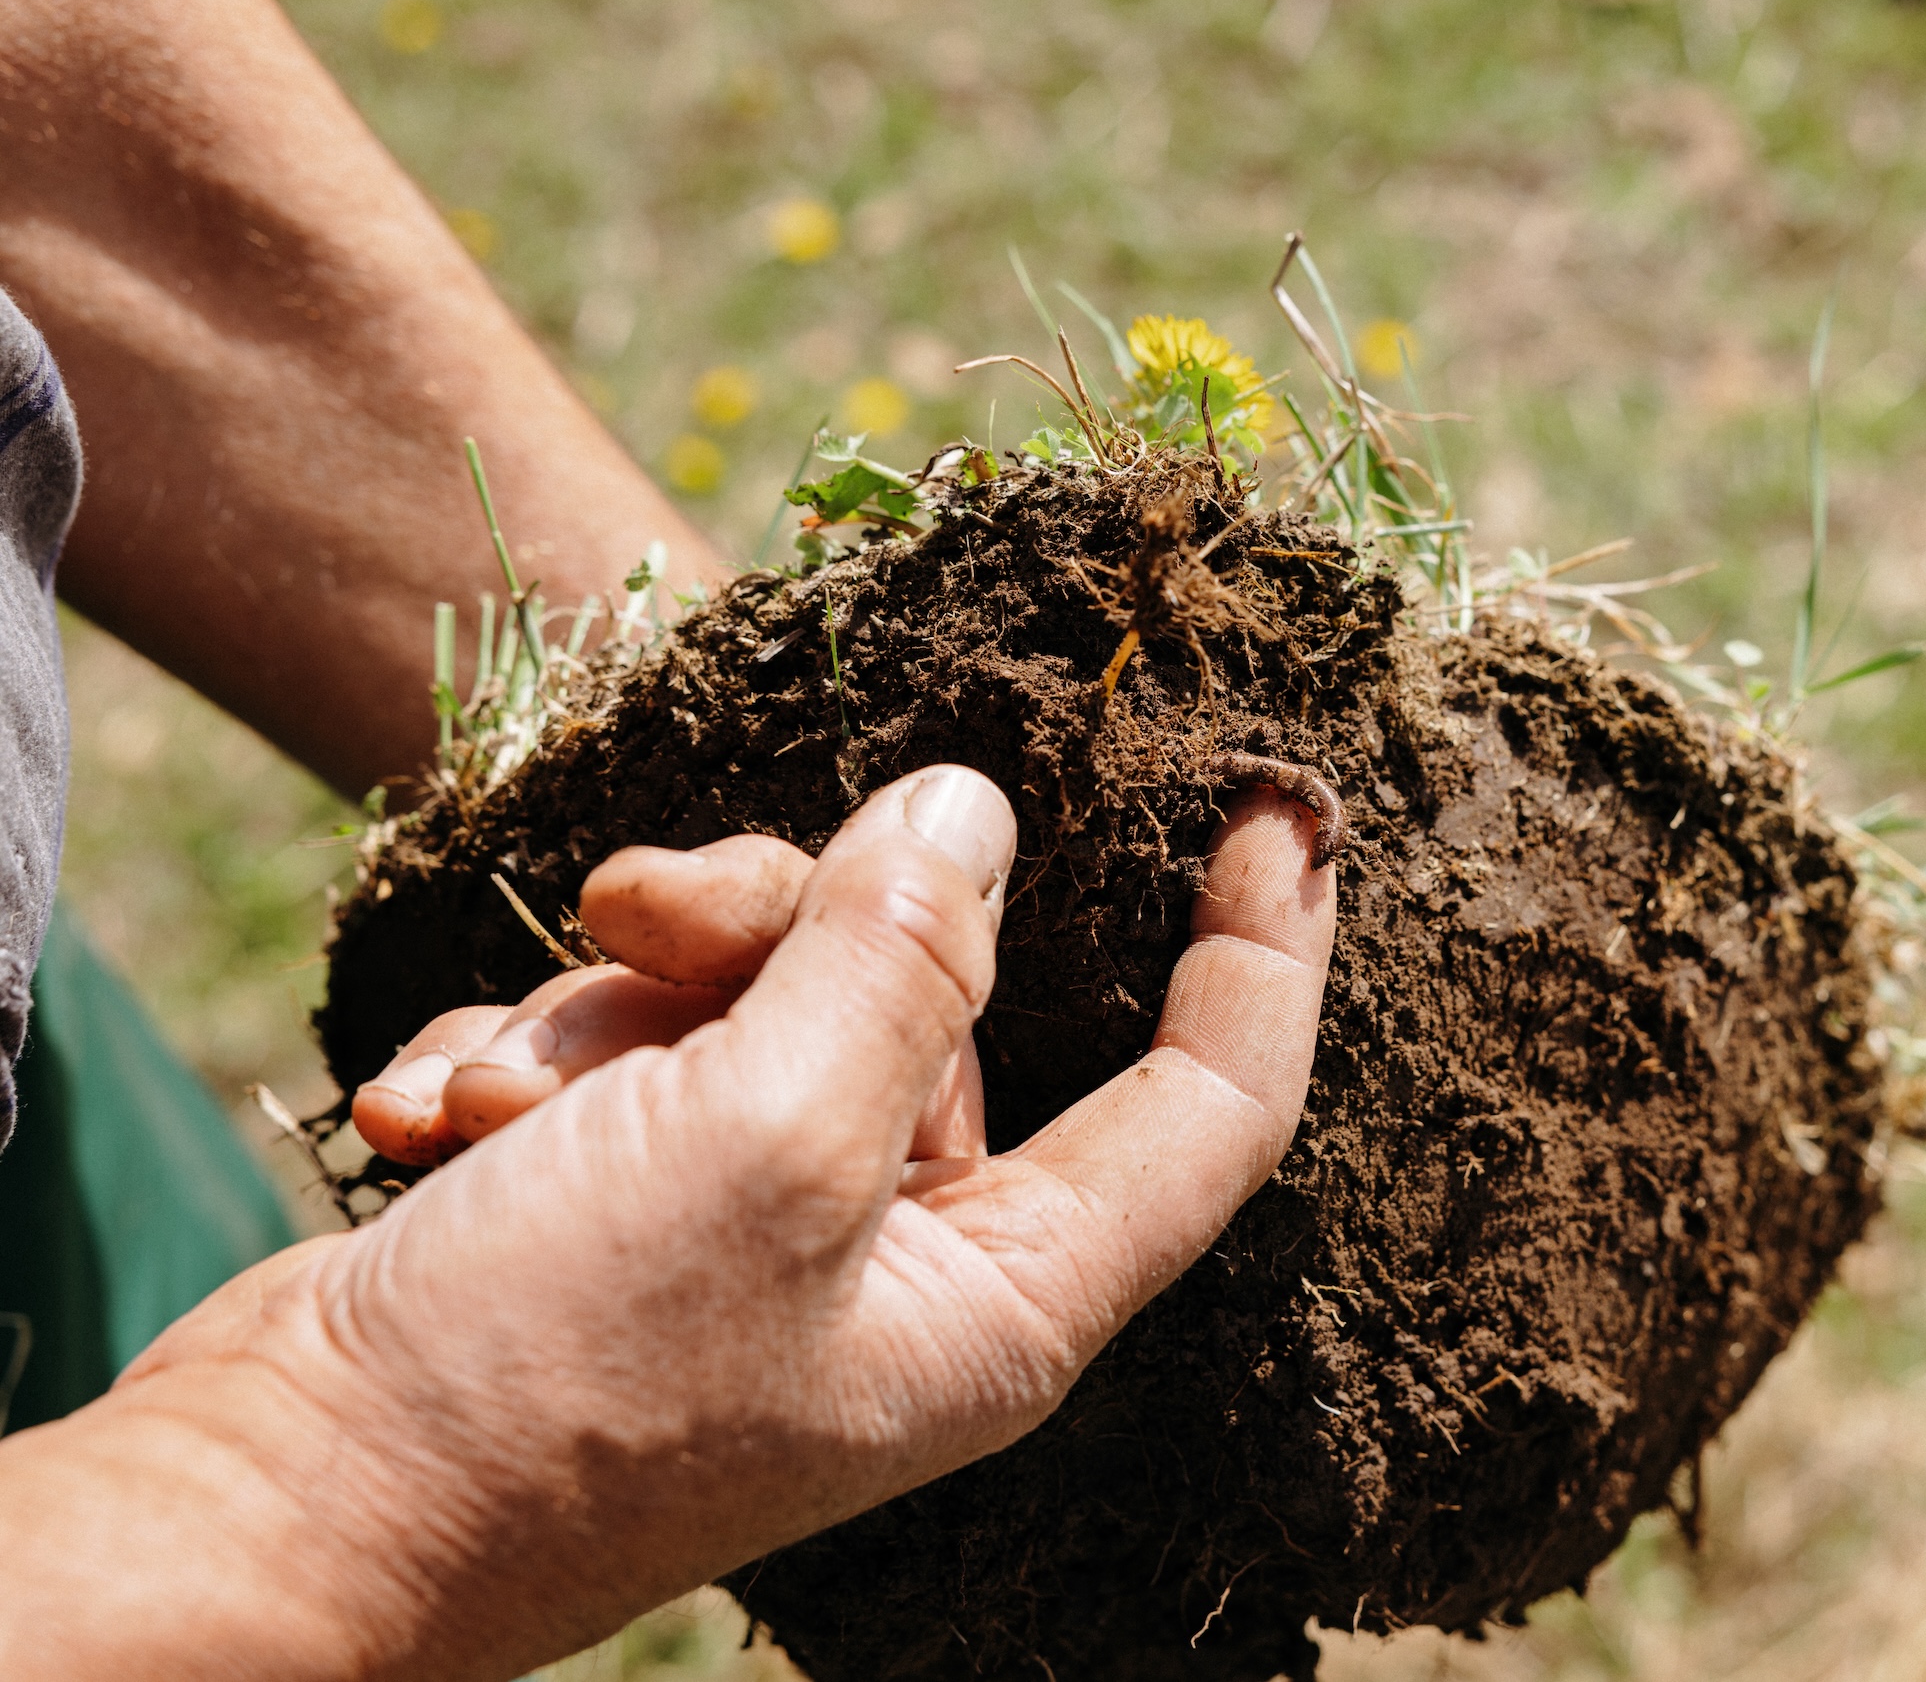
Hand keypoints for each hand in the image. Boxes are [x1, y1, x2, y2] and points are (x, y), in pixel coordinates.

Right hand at [0, 765, 1336, 1681]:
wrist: (270, 1502)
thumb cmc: (543, 1377)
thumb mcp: (761, 1138)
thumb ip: (897, 962)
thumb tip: (977, 820)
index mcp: (1004, 1294)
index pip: (1207, 1105)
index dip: (1260, 954)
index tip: (1276, 802)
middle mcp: (907, 1260)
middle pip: (938, 996)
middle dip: (788, 923)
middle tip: (649, 911)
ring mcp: (766, 1225)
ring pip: (769, 993)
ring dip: (625, 999)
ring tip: (506, 1090)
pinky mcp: (638, 1194)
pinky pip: (641, 1049)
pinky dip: (541, 1057)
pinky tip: (438, 1115)